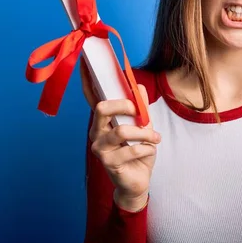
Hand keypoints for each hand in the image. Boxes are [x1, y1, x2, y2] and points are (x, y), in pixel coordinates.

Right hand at [81, 60, 160, 211]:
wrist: (138, 180)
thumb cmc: (137, 151)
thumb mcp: (143, 126)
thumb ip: (140, 108)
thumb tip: (139, 87)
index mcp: (103, 119)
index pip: (92, 97)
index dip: (87, 79)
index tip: (85, 61)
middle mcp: (96, 131)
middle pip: (102, 108)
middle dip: (124, 105)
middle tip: (140, 112)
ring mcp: (100, 148)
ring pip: (122, 131)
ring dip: (144, 133)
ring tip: (155, 138)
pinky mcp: (108, 163)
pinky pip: (132, 149)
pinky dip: (146, 148)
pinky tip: (149, 152)